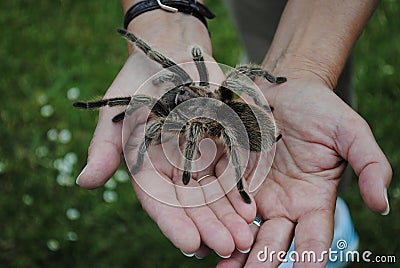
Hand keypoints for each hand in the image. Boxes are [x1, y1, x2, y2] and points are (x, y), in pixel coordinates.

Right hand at [76, 14, 255, 256]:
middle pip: (192, 205)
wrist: (169, 56)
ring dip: (229, 217)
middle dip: (209, 227)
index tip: (190, 244)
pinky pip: (232, 170)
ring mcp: (199, 159)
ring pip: (215, 195)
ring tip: (246, 237)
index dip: (173, 224)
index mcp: (148, 168)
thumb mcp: (119, 114)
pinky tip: (253, 209)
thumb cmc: (137, 85)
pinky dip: (241, 190)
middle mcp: (174, 170)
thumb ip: (106, 148)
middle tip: (227, 248)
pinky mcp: (220, 145)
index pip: (159, 203)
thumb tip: (84, 182)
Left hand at [218, 77, 391, 266]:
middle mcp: (282, 204)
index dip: (312, 255)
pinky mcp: (230, 176)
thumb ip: (369, 165)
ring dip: (233, 249)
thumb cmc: (320, 110)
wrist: (283, 90)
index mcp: (313, 200)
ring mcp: (253, 193)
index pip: (315, 236)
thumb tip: (382, 205)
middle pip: (273, 240)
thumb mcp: (350, 132)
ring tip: (223, 266)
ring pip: (243, 228)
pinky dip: (212, 217)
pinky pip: (220, 199)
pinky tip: (202, 233)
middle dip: (263, 261)